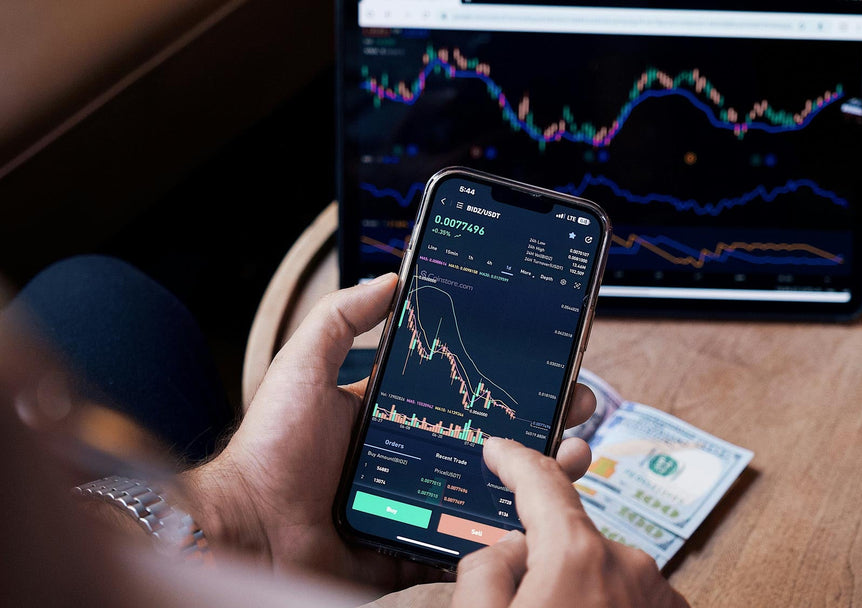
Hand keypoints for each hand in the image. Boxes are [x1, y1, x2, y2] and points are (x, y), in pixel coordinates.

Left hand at [181, 274, 597, 589]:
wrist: (246, 531)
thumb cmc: (269, 450)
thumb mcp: (304, 367)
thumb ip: (341, 319)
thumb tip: (389, 276)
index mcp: (397, 420)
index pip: (467, 396)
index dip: (511, 382)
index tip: (549, 365)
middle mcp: (416, 463)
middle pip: (495, 443)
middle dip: (545, 424)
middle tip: (578, 408)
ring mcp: (420, 511)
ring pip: (497, 494)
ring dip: (543, 475)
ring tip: (575, 454)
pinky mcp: (418, 553)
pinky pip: (472, 546)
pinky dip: (512, 532)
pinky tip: (542, 513)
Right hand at [452, 438, 688, 607]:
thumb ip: (485, 569)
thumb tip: (510, 549)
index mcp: (577, 556)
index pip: (541, 484)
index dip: (515, 460)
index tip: (502, 449)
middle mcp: (628, 564)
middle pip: (567, 537)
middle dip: (542, 558)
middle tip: (522, 600)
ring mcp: (657, 592)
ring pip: (597, 570)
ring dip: (577, 589)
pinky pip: (627, 595)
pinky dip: (606, 606)